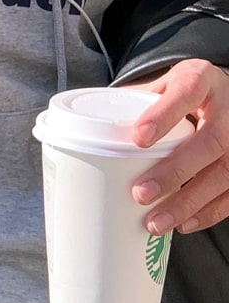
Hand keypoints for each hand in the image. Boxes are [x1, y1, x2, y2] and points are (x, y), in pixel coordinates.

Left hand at [121, 59, 228, 234]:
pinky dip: (209, 212)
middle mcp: (228, 107)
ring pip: (225, 172)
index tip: (139, 139)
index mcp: (201, 79)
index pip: (187, 91)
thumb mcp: (163, 84)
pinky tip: (184, 224)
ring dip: (189, 202)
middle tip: (140, 193)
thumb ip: (134, 102)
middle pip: (211, 141)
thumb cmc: (185, 91)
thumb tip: (89, 126)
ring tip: (156, 221)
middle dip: (175, 171)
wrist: (224, 93)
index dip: (164, 115)